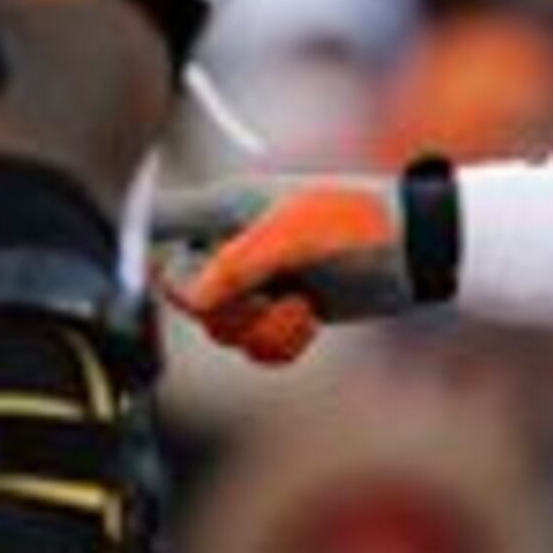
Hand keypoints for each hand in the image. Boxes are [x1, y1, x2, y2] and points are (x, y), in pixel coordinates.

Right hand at [162, 178, 415, 365]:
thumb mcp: (288, 242)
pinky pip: (254, 344)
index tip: (144, 272)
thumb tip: (182, 295)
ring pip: (219, 325)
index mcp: (225, 208)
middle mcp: (232, 241)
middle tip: (263, 298)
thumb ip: (229, 267)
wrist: (417, 247)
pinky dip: (279, 341)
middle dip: (221, 305)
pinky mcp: (284, 308)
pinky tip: (309, 322)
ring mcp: (258, 278)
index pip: (156, 220)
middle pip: (181, 291)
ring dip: (257, 326)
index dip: (135, 244)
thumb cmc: (354, 226)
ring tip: (299, 308)